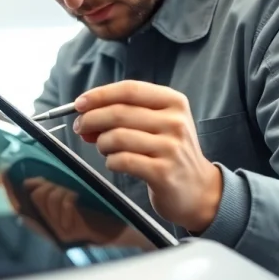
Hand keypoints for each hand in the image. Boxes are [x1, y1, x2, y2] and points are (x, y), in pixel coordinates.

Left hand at [73, 80, 222, 232]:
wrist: (199, 190)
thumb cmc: (170, 152)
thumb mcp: (158, 124)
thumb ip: (125, 114)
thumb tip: (84, 113)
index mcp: (174, 102)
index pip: (129, 90)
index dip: (99, 95)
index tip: (79, 104)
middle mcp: (175, 122)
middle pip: (119, 112)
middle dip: (91, 119)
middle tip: (81, 129)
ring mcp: (171, 147)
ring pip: (117, 137)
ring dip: (102, 143)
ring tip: (104, 148)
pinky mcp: (163, 172)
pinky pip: (122, 161)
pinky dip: (110, 161)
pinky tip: (115, 163)